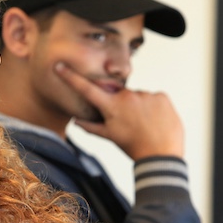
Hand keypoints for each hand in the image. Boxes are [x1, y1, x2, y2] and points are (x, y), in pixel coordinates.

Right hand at [54, 62, 183, 159]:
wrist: (161, 156)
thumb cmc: (133, 147)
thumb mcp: (110, 137)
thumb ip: (91, 126)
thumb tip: (76, 121)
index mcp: (112, 106)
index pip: (87, 89)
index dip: (71, 77)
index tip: (60, 66)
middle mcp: (128, 96)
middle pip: (120, 95)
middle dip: (122, 105)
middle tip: (130, 123)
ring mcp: (146, 95)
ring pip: (138, 97)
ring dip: (139, 107)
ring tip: (145, 125)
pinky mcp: (162, 97)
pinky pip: (154, 98)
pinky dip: (154, 107)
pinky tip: (156, 121)